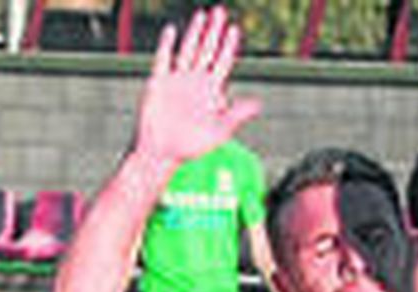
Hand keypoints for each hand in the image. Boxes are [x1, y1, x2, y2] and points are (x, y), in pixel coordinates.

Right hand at [133, 7, 260, 165]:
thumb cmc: (193, 146)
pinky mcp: (159, 83)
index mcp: (212, 91)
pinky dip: (167, 45)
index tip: (235, 29)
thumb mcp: (220, 130)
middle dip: (214, 31)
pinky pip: (163, 60)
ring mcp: (177, 80)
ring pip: (188, 50)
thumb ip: (237, 114)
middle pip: (207, 50)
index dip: (229, 46)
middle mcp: (196, 81)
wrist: (163, 152)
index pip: (223, 62)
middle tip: (220, 11)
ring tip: (202, 15)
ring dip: (195, 32)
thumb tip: (258, 103)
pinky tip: (172, 31)